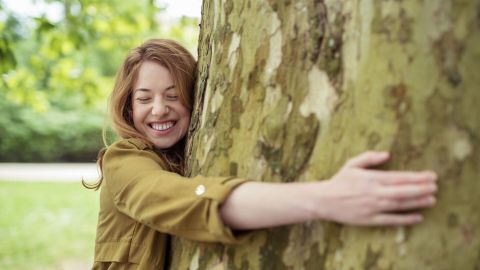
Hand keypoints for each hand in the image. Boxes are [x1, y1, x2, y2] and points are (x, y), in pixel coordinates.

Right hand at [318, 151, 437, 225]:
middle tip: (436, 187)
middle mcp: (374, 192)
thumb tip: (388, 154)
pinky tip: (418, 217)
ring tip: (432, 200)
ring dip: (417, 202)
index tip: (431, 176)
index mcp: (371, 178)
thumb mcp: (352, 164)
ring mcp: (373, 207)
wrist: (324, 200)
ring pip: (400, 205)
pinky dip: (405, 219)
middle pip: (403, 191)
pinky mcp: (370, 219)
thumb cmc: (339, 181)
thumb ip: (370, 158)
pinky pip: (391, 220)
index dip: (417, 177)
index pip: (399, 177)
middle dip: (421, 189)